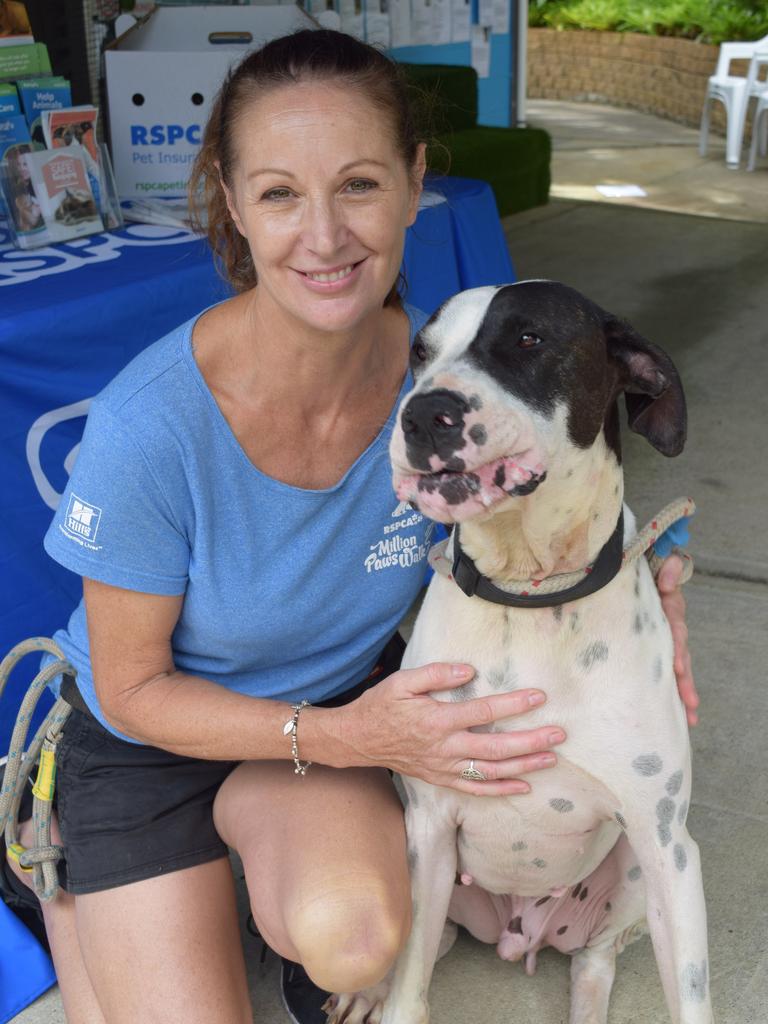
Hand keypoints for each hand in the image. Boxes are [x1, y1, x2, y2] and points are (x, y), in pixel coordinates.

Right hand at [335, 663, 564, 795]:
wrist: (359, 739)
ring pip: (491, 771)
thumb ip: (436, 674)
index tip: (538, 697)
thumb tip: (468, 670)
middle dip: (530, 741)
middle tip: (558, 734)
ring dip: (523, 766)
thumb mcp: (403, 681)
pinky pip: (476, 790)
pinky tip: (524, 786)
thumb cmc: (382, 705)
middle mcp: (445, 747)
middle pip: (496, 747)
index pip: (483, 711)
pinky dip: (501, 790)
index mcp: (438, 720)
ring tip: (551, 758)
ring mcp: (444, 767)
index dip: (513, 704)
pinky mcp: (442, 779)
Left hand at [657, 554, 698, 725]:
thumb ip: (666, 570)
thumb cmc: (644, 576)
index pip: (675, 631)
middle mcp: (670, 630)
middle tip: (688, 701)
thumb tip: (668, 578)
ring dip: (683, 692)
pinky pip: (666, 672)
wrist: (635, 577)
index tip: (678, 666)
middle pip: (680, 656)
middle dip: (684, 680)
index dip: (677, 648)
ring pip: (677, 669)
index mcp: (669, 612)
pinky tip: (681, 714)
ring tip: (689, 715)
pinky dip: (673, 692)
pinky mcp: (655, 650)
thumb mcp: (655, 569)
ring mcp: (664, 642)